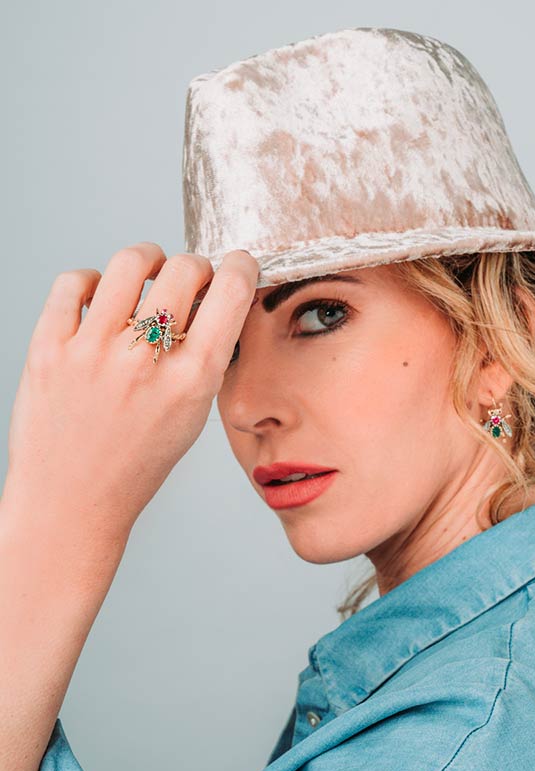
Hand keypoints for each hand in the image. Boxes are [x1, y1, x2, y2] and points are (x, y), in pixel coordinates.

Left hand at [1, 242, 258, 540]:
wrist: (71, 500)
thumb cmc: (134, 464)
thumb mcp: (191, 418)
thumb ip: (204, 362)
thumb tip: (211, 302)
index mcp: (191, 383)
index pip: (229, 294)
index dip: (239, 267)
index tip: (236, 264)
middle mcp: (144, 363)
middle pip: (183, 269)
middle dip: (194, 266)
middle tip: (189, 277)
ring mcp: (92, 352)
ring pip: (129, 264)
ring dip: (146, 259)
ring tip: (146, 272)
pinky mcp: (48, 348)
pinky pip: (74, 282)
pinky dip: (91, 280)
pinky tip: (99, 297)